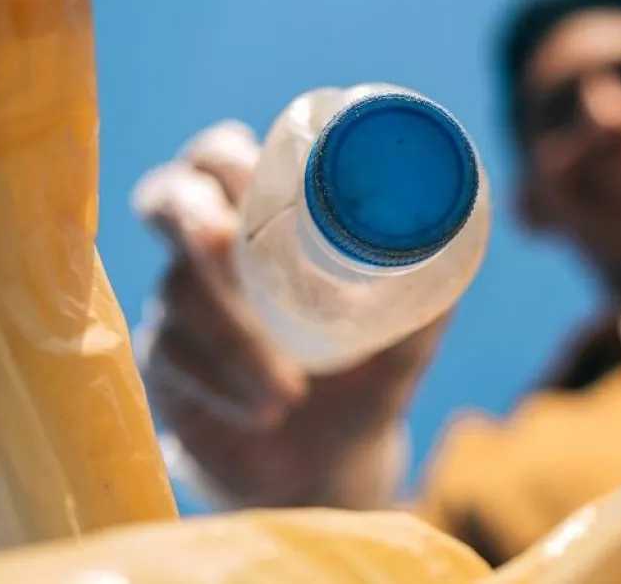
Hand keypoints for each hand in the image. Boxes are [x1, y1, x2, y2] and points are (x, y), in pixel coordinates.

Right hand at [133, 121, 447, 505]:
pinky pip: (171, 355)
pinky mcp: (164, 363)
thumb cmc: (366, 376)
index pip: (222, 157)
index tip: (257, 180)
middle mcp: (212, 249)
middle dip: (192, 218)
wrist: (327, 463)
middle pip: (167, 197)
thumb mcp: (405, 337)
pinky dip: (221, 381)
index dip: (227, 157)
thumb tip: (456, 227)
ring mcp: (179, 304)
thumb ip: (426, 288)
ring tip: (288, 392)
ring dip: (232, 335)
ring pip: (179, 289)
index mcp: (267, 218)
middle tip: (223, 249)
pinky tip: (264, 409)